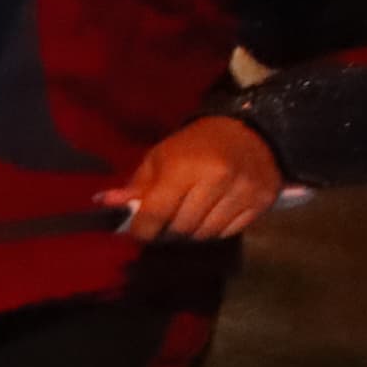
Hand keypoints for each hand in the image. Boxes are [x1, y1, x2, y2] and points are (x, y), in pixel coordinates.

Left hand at [104, 115, 282, 243]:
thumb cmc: (195, 145)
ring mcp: (242, 192)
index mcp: (184, 168)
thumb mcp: (160, 158)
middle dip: (165, 231)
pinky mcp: (261, 202)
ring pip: (205, 234)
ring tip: (185, 220)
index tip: (137, 232)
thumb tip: (105, 205)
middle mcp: (216, 180)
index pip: (156, 213)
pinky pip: (228, 232)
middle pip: (181, 228)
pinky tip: (209, 217)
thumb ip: (136, 186)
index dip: (142, 230)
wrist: (248, 131)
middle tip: (162, 225)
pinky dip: (213, 231)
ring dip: (190, 234)